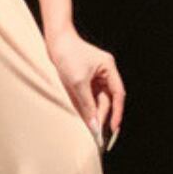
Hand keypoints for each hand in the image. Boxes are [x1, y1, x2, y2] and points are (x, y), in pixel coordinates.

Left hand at [46, 26, 124, 150]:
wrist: (54, 41)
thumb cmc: (67, 56)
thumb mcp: (77, 83)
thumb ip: (87, 105)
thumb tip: (94, 125)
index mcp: (109, 68)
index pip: (118, 94)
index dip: (117, 112)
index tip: (113, 128)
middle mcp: (105, 72)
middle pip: (107, 99)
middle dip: (102, 114)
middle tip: (96, 132)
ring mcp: (96, 75)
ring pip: (98, 99)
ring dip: (93, 112)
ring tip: (89, 127)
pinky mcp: (85, 78)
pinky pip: (89, 96)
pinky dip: (86, 106)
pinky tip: (84, 117)